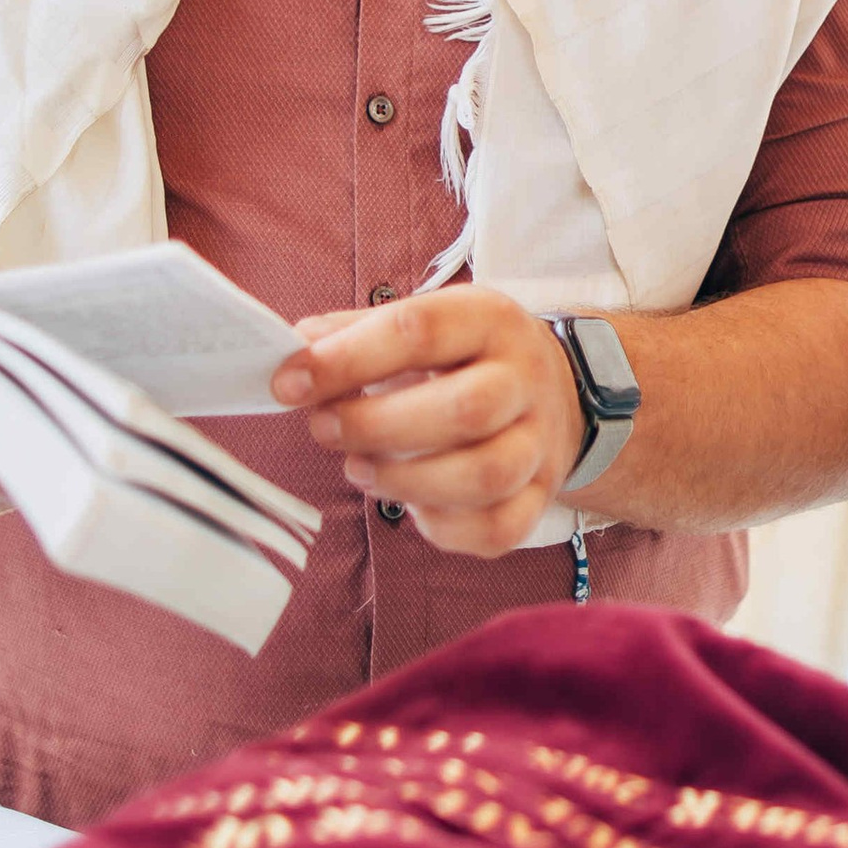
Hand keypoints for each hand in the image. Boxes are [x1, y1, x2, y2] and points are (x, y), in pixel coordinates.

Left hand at [273, 287, 585, 558]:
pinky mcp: (542, 495)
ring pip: (486, 475)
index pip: (420, 331)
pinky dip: (444, 527)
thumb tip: (297, 344)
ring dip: (406, 481)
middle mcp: (525, 378)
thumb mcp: (426, 322)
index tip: (288, 383)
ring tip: (359, 470)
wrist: (558, 392)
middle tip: (324, 430)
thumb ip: (359, 332)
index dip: (346, 360)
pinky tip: (412, 506)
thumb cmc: (468, 358)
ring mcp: (540, 442)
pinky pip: (499, 527)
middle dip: (377, 427)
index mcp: (489, 320)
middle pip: (465, 410)